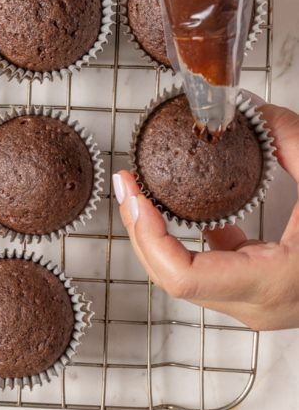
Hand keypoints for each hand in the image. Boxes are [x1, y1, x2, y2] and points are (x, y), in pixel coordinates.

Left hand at [112, 102, 298, 329]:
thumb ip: (289, 138)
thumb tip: (243, 105)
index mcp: (275, 283)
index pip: (183, 277)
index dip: (147, 234)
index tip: (133, 194)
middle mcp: (260, 304)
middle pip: (171, 277)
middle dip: (140, 229)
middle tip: (126, 185)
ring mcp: (258, 304)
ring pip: (183, 278)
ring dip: (156, 235)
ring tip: (140, 194)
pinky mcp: (259, 292)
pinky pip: (208, 269)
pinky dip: (189, 240)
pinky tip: (186, 209)